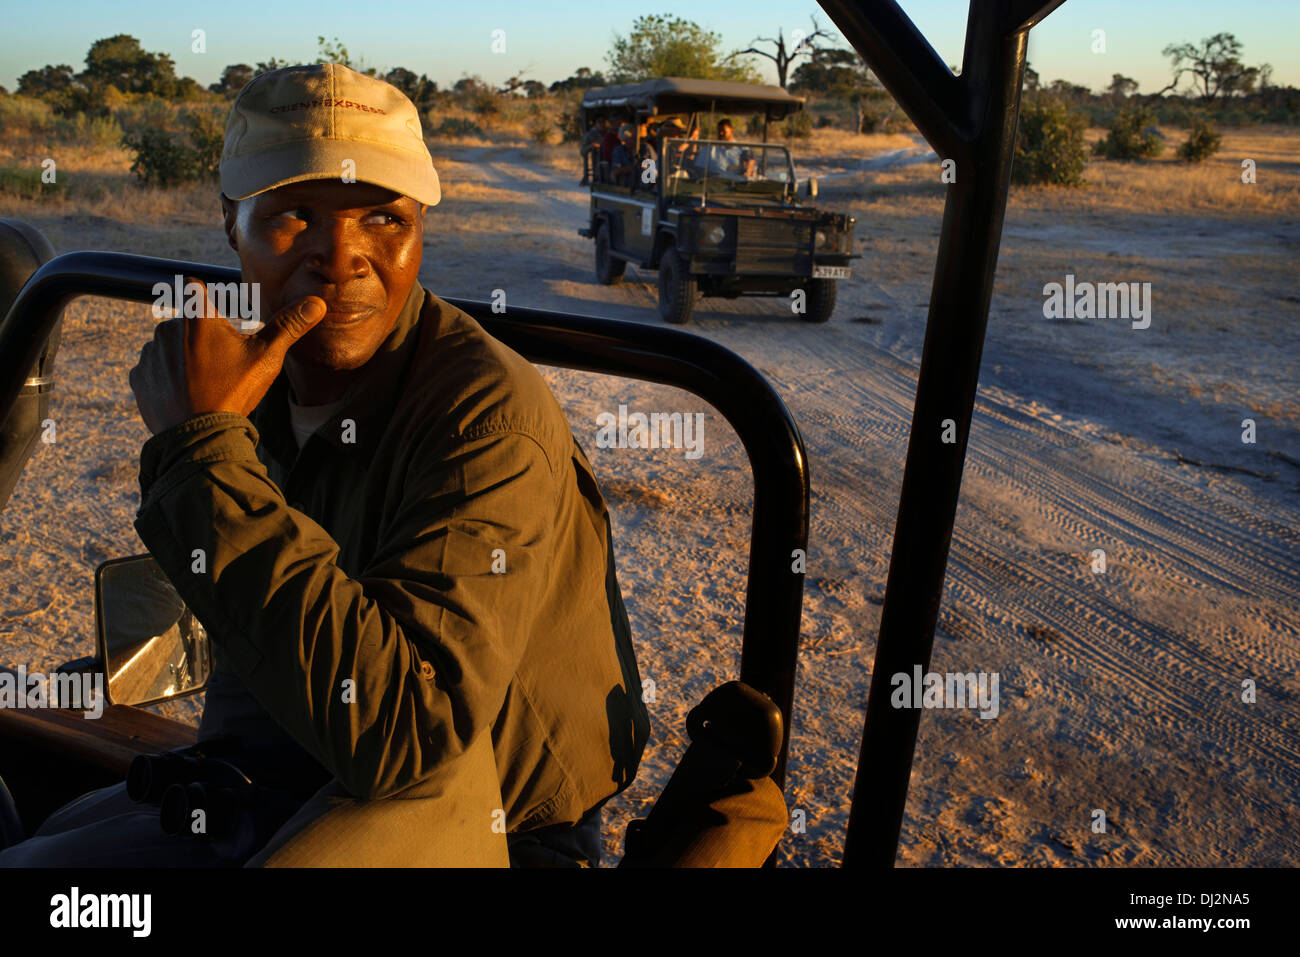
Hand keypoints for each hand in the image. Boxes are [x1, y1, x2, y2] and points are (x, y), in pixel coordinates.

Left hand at [129, 278, 326, 434]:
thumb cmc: (235, 391)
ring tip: (203, 383)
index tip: (220, 320)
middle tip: (221, 365)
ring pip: (169, 345)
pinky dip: (167, 378)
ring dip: (182, 357)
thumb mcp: (267, 358)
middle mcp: (167, 328)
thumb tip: (316, 303)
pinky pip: (154, 369)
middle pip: (185, 322)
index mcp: (197, 317)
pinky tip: (185, 394)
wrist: (200, 437)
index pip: (195, 288)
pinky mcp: (139, 377)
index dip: (208, 301)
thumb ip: (288, 326)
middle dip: (200, 337)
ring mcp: (150, 354)